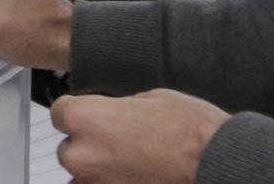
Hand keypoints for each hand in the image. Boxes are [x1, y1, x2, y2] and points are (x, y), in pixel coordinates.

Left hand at [52, 89, 228, 183]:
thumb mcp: (148, 98)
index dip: (78, 111)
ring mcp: (94, 183)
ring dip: (98, 167)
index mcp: (85, 118)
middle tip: (119, 140)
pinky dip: (110, 182)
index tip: (91, 114)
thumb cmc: (190, 130)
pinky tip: (133, 175)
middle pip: (68, 146)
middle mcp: (82, 154)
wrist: (215, 163)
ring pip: (81, 174)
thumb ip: (117, 107)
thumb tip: (110, 112)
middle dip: (89, 142)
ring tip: (130, 160)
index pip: (59, 112)